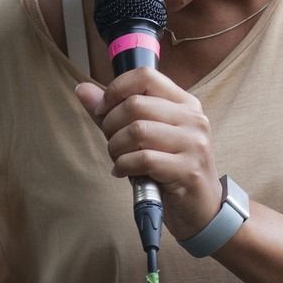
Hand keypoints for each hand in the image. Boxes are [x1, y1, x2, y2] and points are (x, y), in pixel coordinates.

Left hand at [74, 68, 222, 239]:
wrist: (200, 207)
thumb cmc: (169, 168)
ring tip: (119, 160)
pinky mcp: (188, 169)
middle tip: (112, 144)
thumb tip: (83, 90)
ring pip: (137, 131)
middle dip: (111, 126)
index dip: (115, 90)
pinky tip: (124, 173)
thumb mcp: (144, 136)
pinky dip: (124, 166)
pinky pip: (143, 159)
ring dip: (116, 148)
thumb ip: (113, 112)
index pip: (145, 76)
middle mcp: (192, 118)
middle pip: (135, 104)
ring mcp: (193, 143)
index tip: (103, 110)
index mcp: (183, 102)